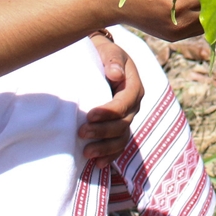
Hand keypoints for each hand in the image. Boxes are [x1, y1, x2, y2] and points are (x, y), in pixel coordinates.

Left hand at [80, 32, 145, 159]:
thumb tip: (115, 74)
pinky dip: (109, 156)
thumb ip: (112, 60)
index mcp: (134, 86)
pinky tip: (97, 164)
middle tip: (81, 133)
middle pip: (123, 124)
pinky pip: (118, 146)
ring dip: (105, 148)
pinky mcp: (117, 127)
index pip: (125, 103)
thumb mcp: (108, 50)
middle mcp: (133, 105)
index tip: (90, 115)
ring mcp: (126, 118)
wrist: (99, 58)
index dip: (109, 112)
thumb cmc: (102, 53)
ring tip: (86, 153)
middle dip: (103, 131)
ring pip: (121, 138)